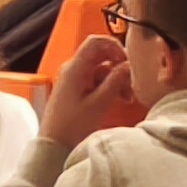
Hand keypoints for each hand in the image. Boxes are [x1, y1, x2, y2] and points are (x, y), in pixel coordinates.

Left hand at [38, 30, 136, 147]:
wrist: (55, 145)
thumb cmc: (72, 126)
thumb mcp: (100, 103)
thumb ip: (116, 80)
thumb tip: (128, 65)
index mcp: (76, 67)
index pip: (96, 42)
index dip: (115, 46)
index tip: (128, 61)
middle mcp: (73, 69)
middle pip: (101, 56)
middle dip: (119, 66)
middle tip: (132, 83)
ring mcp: (74, 79)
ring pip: (101, 69)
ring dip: (117, 79)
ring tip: (127, 97)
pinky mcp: (76, 89)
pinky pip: (96, 80)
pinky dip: (109, 86)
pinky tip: (119, 99)